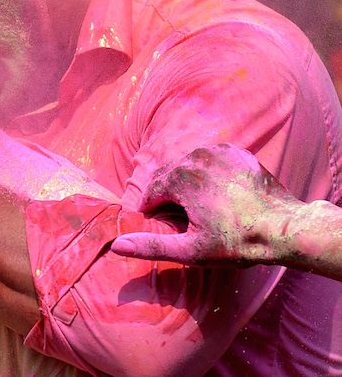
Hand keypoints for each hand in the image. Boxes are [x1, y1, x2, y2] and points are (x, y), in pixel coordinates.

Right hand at [111, 144, 298, 266]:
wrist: (285, 228)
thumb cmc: (237, 242)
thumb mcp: (190, 250)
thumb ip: (151, 245)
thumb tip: (116, 244)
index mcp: (179, 178)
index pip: (149, 192)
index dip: (150, 211)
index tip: (158, 225)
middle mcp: (194, 157)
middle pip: (167, 176)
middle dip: (167, 195)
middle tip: (178, 218)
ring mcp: (217, 151)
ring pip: (187, 165)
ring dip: (185, 183)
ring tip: (198, 207)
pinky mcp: (236, 151)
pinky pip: (210, 159)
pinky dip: (207, 173)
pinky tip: (218, 194)